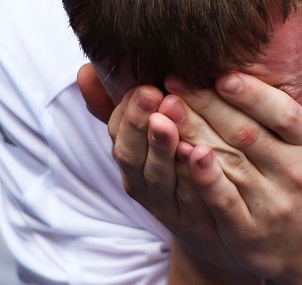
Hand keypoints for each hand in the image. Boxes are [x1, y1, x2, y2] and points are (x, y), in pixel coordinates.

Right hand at [76, 66, 245, 273]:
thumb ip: (118, 107)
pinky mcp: (203, 221)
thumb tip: (85, 70)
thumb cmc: (177, 171)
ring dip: (163, 149)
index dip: (127, 115)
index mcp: (132, 163)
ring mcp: (171, 207)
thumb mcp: (146, 137)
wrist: (216, 232)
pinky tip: (202, 152)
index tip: (141, 88)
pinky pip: (195, 199)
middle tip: (153, 95)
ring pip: (161, 178)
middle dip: (140, 126)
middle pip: (135, 158)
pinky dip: (196, 176)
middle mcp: (146, 187)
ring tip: (172, 123)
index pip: (119, 138)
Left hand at [165, 19, 301, 281]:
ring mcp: (272, 204)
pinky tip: (179, 155)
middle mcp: (296, 173)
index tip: (221, 74)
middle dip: (207, 106)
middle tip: (173, 81)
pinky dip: (201, 178)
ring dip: (193, 135)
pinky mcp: (248, 231)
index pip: (283, 113)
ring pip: (228, 163)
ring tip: (162, 111)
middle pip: (247, 134)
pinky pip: (221, 200)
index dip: (252, 94)